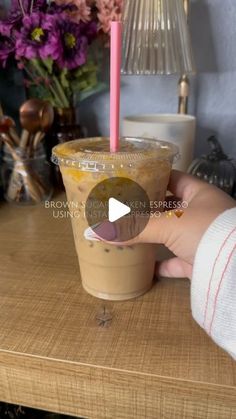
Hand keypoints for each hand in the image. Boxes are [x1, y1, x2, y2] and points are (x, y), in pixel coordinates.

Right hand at [88, 171, 234, 278]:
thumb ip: (134, 228)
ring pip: (171, 235)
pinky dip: (160, 264)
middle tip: (119, 209)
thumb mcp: (170, 224)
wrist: (235, 268)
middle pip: (168, 208)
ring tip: (125, 234)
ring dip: (152, 237)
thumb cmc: (206, 231)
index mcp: (198, 193)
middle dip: (146, 210)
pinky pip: (176, 262)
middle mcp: (200, 213)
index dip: (150, 178)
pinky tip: (142, 266)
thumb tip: (95, 232)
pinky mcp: (199, 261)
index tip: (128, 181)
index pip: (171, 178)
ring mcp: (200, 238)